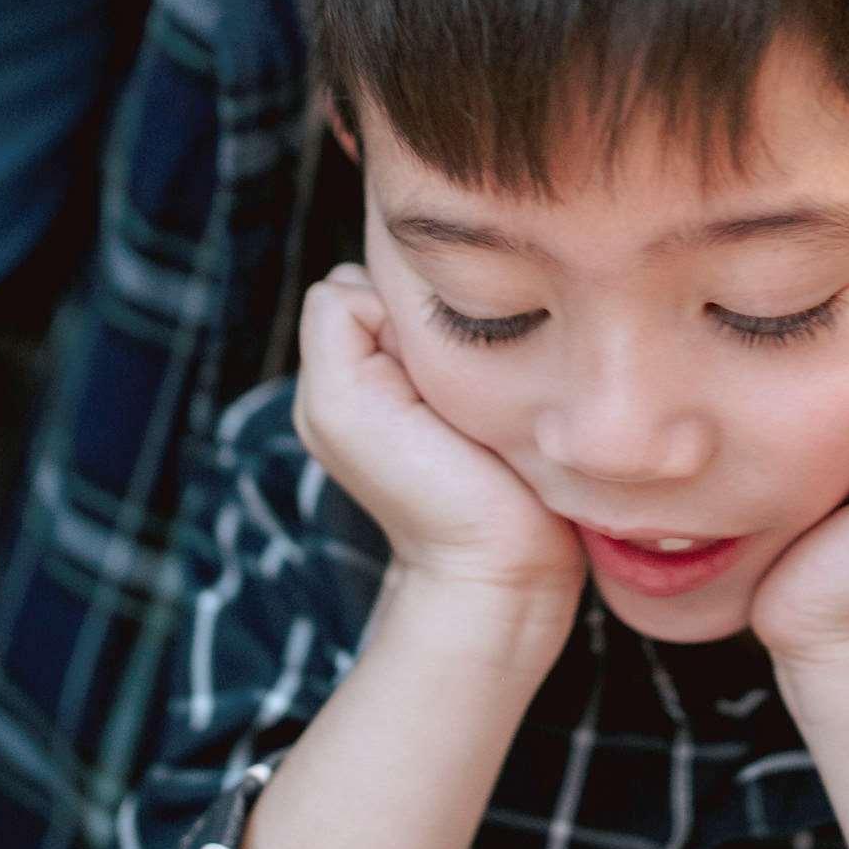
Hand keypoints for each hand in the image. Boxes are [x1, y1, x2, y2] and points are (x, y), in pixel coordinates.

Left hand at [294, 264, 582, 607]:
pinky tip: (511, 386)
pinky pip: (504, 322)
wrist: (505, 567)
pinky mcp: (506, 379)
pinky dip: (506, 342)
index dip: (386, 310)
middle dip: (430, 316)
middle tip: (453, 378)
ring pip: (456, 299)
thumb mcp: (340, 405)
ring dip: (471, 330)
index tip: (415, 368)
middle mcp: (393, 357)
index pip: (354, 282)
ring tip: (481, 385)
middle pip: (406, 283)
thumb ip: (337, 323)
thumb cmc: (422, 493)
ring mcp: (451, 369)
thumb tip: (390, 290)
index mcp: (344, 363)